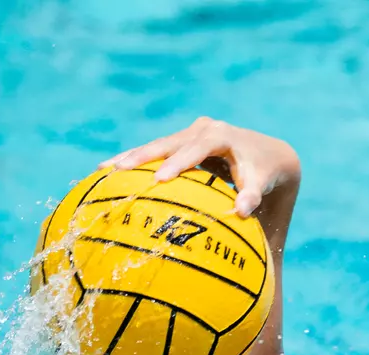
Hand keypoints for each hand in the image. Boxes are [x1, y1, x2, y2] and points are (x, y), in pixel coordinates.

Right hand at [102, 116, 299, 217]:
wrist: (265, 153)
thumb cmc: (263, 173)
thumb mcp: (261, 183)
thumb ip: (252, 195)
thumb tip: (242, 212)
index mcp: (220, 136)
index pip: (196, 148)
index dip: (178, 162)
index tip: (161, 178)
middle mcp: (201, 129)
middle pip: (168, 142)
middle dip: (143, 156)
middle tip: (119, 170)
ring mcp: (189, 133)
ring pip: (156, 145)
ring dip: (130, 157)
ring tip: (102, 170)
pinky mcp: (181, 141)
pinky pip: (156, 151)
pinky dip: (136, 160)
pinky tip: (110, 172)